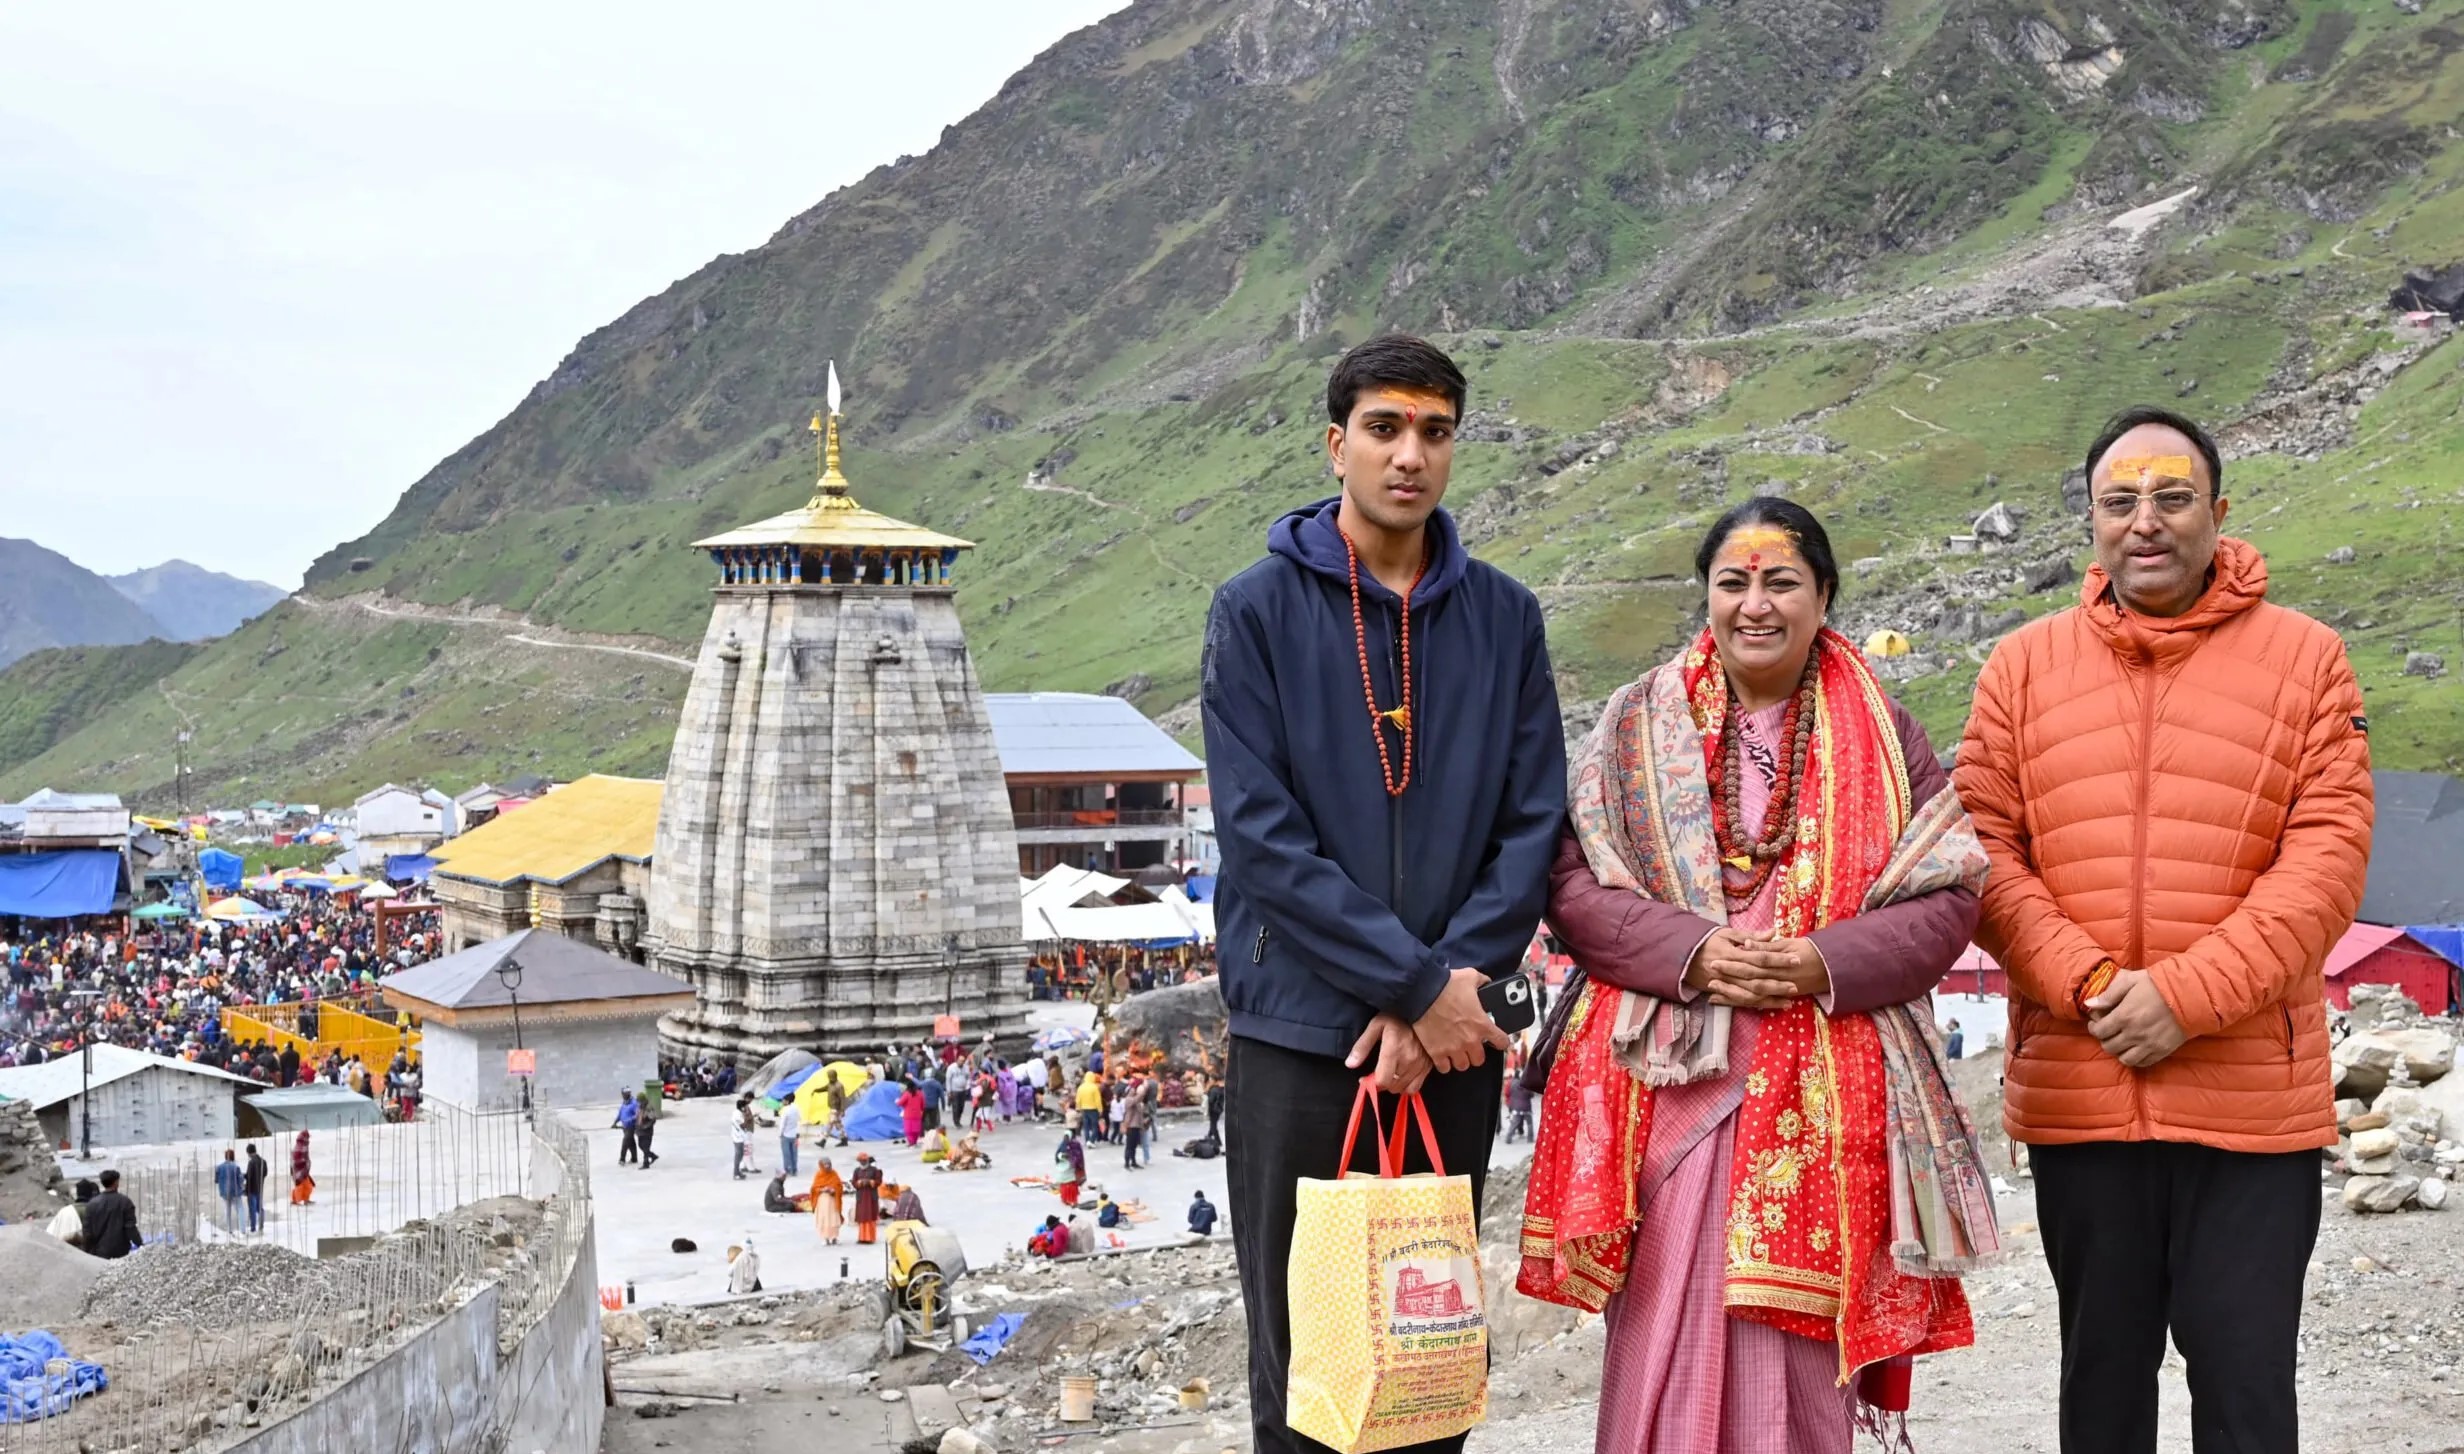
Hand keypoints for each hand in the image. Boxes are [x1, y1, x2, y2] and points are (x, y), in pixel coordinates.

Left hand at [1346, 1013, 1433, 1095]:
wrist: (1423, 1011)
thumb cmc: (1396, 1017)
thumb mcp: (1375, 1026)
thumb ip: (1362, 1046)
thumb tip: (1350, 1064)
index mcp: (1393, 1050)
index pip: (1382, 1080)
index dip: (1371, 1084)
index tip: (1365, 1079)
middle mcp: (1408, 1060)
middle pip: (1392, 1086)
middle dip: (1381, 1084)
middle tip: (1376, 1075)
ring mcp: (1420, 1065)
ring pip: (1404, 1089)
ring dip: (1393, 1086)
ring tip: (1388, 1075)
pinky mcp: (1428, 1066)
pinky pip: (1416, 1087)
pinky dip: (1407, 1087)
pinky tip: (1401, 1078)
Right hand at [1412, 968, 1513, 1073]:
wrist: (1422, 992)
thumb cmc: (1446, 985)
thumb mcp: (1470, 976)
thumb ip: (1482, 981)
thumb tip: (1486, 982)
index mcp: (1482, 1024)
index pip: (1502, 1042)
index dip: (1501, 1041)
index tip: (1497, 1040)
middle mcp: (1470, 1040)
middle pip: (1480, 1059)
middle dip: (1476, 1053)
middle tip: (1470, 1045)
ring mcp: (1453, 1049)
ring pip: (1463, 1066)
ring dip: (1461, 1059)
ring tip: (1456, 1051)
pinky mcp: (1436, 1052)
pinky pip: (1444, 1068)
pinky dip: (1444, 1063)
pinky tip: (1442, 1056)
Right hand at [1686, 930, 1824, 1009]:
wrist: (1681, 956)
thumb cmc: (1707, 941)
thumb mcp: (1726, 934)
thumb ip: (1750, 935)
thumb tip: (1773, 932)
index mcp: (1732, 953)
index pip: (1760, 957)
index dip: (1778, 959)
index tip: (1796, 960)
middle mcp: (1729, 971)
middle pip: (1757, 979)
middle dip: (1777, 983)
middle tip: (1796, 985)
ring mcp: (1724, 984)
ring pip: (1750, 995)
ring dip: (1770, 998)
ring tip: (1788, 1000)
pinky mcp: (1720, 992)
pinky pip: (1740, 1002)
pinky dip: (1756, 1005)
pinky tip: (1770, 1005)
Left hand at [2086, 969, 2186, 1068]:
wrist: (2191, 995)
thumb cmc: (2159, 984)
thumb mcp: (2131, 981)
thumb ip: (2109, 994)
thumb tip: (2090, 1004)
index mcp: (2124, 1016)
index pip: (2099, 1031)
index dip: (2094, 1028)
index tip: (2096, 1023)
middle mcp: (2134, 1033)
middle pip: (2109, 1046)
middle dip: (2105, 1039)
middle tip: (2108, 1031)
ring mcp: (2149, 1044)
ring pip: (2124, 1059)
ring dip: (2119, 1051)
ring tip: (2121, 1041)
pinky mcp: (2162, 1051)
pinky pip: (2142, 1063)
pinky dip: (2135, 1058)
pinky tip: (2135, 1048)